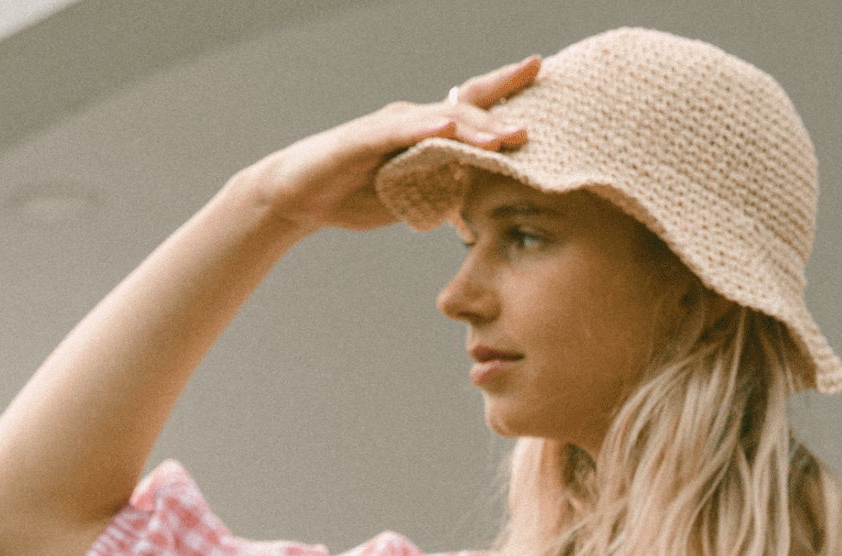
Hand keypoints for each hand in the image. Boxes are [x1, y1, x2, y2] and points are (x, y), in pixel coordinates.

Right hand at [243, 55, 541, 234]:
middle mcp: (412, 120)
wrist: (302, 196)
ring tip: (508, 135)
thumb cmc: (356, 194)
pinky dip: (427, 129)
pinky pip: (402, 132)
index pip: (472, 108)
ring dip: (477, 127)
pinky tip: (450, 129)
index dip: (505, 91)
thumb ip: (443, 189)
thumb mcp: (412, 196)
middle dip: (503, 108)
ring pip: (441, 119)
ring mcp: (390, 127)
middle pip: (465, 108)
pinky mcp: (366, 139)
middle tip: (538, 121)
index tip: (539, 72)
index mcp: (426, 133)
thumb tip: (478, 198)